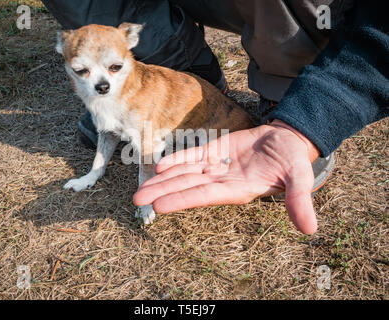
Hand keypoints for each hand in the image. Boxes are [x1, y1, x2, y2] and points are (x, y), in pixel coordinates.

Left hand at [133, 120, 319, 233]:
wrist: (288, 140)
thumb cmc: (293, 160)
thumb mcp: (300, 178)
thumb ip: (299, 200)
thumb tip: (310, 230)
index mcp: (238, 190)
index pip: (204, 196)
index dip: (181, 200)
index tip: (158, 206)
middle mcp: (222, 181)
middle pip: (186, 186)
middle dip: (162, 193)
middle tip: (136, 199)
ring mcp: (217, 167)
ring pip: (185, 173)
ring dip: (163, 180)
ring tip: (140, 188)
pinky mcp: (216, 151)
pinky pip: (193, 156)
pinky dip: (177, 160)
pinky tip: (160, 166)